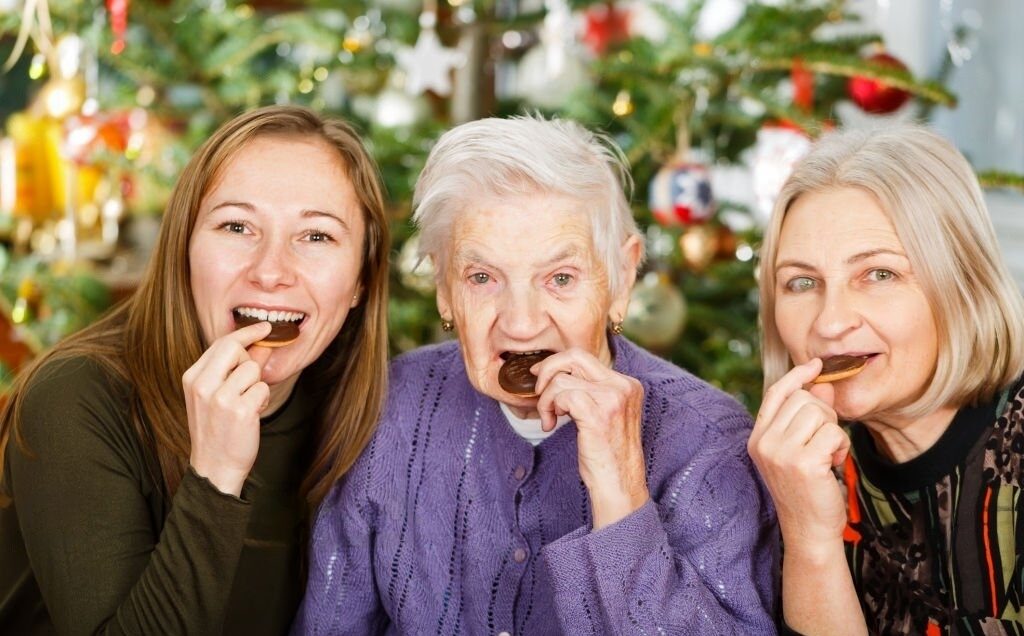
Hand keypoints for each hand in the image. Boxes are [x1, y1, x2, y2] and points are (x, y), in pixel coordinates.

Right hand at [182, 322, 272, 495]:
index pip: (221, 343)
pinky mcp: (240, 411)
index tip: (264, 327)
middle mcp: (202, 385)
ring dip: (257, 386)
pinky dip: (262, 400)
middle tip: (248, 380)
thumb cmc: (217, 430)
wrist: (214, 467)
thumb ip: (233, 369)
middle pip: (234, 348)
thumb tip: (259, 345)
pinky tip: (251, 415)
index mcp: (193, 378)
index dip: (246, 333)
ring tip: (246, 404)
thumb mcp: (215, 396)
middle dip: (249, 359)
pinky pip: (263, 389)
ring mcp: (220, 398)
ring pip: (253, 369)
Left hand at [533, 348, 648, 528]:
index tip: (540, 376)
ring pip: (562, 378)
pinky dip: (549, 408)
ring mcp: (613, 398)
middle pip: (574, 356)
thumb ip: (590, 392)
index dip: (557, 363)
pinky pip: (561, 395)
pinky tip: (551, 425)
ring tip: (549, 419)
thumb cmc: (607, 455)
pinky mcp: (598, 413)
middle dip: (547, 371)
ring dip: (546, 399)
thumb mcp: (604, 415)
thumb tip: (556, 372)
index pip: (585, 357)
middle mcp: (623, 386)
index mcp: (627, 384)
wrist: (619, 486)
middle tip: (538, 392)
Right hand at [748, 359, 849, 553]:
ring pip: (819, 412)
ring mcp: (781, 452)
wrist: (808, 530)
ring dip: (834, 431)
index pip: (776, 392)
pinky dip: (841, 446)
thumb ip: (806, 417)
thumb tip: (822, 384)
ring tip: (829, 454)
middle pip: (803, 399)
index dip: (797, 376)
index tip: (816, 365)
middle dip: (824, 415)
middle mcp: (764, 442)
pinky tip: (834, 463)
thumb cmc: (806, 490)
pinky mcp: (803, 463)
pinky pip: (833, 433)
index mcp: (757, 437)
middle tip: (825, 441)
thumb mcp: (799, 449)